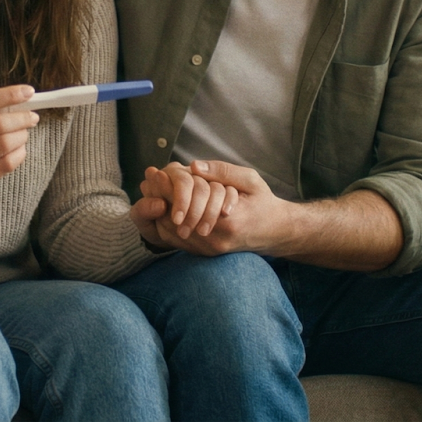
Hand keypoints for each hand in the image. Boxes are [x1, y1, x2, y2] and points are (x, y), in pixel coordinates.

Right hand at [0, 86, 39, 221]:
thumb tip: (18, 101)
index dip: (10, 94)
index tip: (29, 91)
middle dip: (22, 118)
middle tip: (32, 118)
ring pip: (4, 144)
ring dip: (21, 136)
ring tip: (23, 135)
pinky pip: (6, 164)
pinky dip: (19, 154)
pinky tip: (20, 150)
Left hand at [137, 160, 290, 256]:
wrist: (274, 231)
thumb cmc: (263, 202)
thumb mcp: (250, 180)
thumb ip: (223, 171)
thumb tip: (193, 166)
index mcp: (229, 219)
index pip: (188, 204)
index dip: (168, 188)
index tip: (156, 173)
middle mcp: (217, 239)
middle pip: (174, 220)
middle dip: (159, 199)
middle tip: (146, 181)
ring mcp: (210, 250)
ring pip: (172, 233)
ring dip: (159, 212)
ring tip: (150, 191)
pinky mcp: (206, 254)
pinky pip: (178, 241)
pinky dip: (166, 224)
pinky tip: (162, 208)